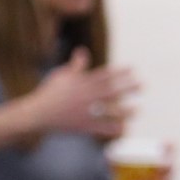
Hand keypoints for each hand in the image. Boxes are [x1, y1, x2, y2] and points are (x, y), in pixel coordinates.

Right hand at [20, 49, 138, 140]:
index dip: (119, 72)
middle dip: (127, 88)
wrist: (37, 113)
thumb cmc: (51, 93)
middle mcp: (85, 97)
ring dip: (124, 111)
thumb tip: (83, 51)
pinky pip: (101, 128)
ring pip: (108, 111)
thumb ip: (76, 66)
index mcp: (81, 84)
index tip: (133, 70)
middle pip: (110, 91)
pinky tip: (124, 128)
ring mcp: (85, 112)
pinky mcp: (83, 126)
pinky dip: (113, 128)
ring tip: (138, 110)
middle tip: (142, 86)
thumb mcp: (62, 76)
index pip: (104, 76)